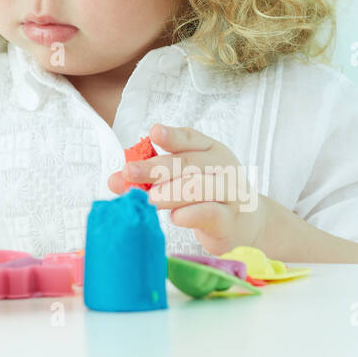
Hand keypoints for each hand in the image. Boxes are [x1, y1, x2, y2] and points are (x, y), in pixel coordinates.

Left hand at [107, 123, 266, 255]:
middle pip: (188, 163)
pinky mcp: (230, 220)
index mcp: (210, 150)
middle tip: (129, 172)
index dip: (172, 136)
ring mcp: (230, 193)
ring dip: (170, 192)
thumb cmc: (205, 197)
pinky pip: (211, 214)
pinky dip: (191, 214)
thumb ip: (151, 177)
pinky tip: (174, 217)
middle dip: (155, 167)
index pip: (191, 138)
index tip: (153, 132)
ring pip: (199, 187)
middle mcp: (223, 167)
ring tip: (148, 198)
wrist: (242, 224)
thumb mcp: (182, 179)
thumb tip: (114, 180)